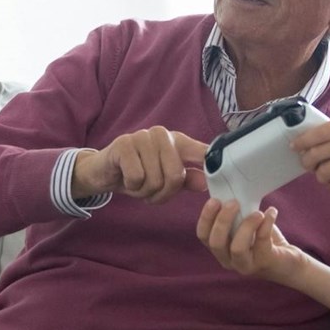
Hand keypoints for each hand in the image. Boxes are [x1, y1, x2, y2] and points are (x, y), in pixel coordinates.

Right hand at [72, 127, 207, 203]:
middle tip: (151, 193)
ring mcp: (142, 137)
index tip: (225, 171)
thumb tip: (205, 183)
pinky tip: (126, 179)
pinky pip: (137, 178)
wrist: (103, 171)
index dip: (213, 162)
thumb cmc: (138, 174)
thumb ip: (186, 180)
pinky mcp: (124, 144)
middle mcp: (162, 134)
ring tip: (137, 185)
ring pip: (155, 180)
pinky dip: (132, 187)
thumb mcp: (165, 179)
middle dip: (163, 194)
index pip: (201, 151)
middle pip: (176, 176)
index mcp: (177, 141)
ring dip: (145, 192)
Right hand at [196, 200, 305, 284]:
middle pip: (216, 243)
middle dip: (222, 220)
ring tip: (257, 213)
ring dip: (246, 226)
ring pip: (237, 248)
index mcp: (220, 249)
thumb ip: (236, 215)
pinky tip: (272, 212)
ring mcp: (246, 265)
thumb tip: (232, 190)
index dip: (206, 218)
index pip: (203, 236)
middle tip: (234, 203)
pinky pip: (262, 242)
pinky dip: (266, 224)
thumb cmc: (263, 240)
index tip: (215, 200)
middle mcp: (229, 260)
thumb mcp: (245, 226)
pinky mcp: (264, 263)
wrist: (288, 261)